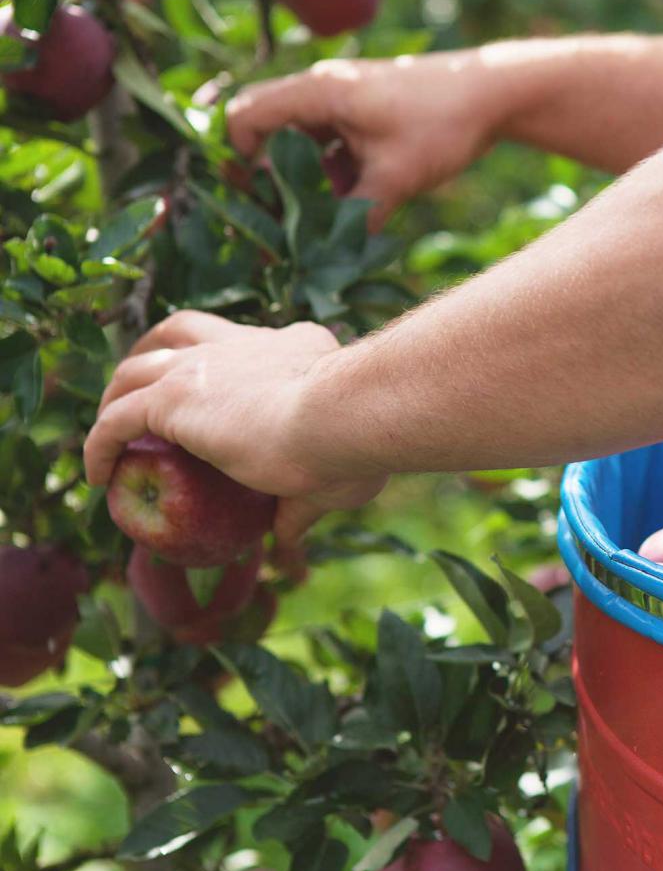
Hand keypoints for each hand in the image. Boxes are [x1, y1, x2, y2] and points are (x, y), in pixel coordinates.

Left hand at [84, 312, 385, 541]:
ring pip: (140, 366)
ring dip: (118, 393)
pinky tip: (96, 475)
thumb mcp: (337, 476)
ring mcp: (206, 364)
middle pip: (185, 331)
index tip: (222, 400)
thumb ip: (302, 505)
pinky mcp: (174, 397)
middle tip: (145, 391)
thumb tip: (286, 538)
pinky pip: (118, 419)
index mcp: (296, 349)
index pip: (252, 345)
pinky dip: (100, 443)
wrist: (343, 420)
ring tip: (109, 426)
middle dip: (158, 353)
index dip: (230, 365)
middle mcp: (247, 344)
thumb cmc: (357, 446)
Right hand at [226, 53, 498, 227]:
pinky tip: (353, 203)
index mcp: (317, 92)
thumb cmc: (442, 124)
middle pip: (267, 132)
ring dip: (304, 179)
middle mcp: (321, 90)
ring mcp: (343, 101)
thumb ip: (356, 216)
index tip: (253, 201)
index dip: (238, 161)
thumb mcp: (395, 178)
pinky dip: (332, 173)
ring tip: (317, 219)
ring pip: (301, 143)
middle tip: (279, 219)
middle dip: (268, 176)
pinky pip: (330, 145)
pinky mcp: (364, 115)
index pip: (244, 119)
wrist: (494, 94)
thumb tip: (326, 256)